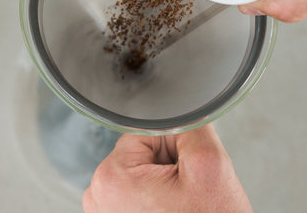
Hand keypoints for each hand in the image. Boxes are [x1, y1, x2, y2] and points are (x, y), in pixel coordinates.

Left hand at [83, 124, 250, 212]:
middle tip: (185, 196)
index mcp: (110, 178)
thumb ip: (189, 123)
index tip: (184, 174)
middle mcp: (97, 196)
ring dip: (161, 185)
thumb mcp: (209, 165)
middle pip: (139, 155)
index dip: (172, 149)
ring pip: (139, 175)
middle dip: (166, 169)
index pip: (143, 135)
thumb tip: (179, 104)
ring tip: (178, 207)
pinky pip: (135, 195)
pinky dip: (155, 201)